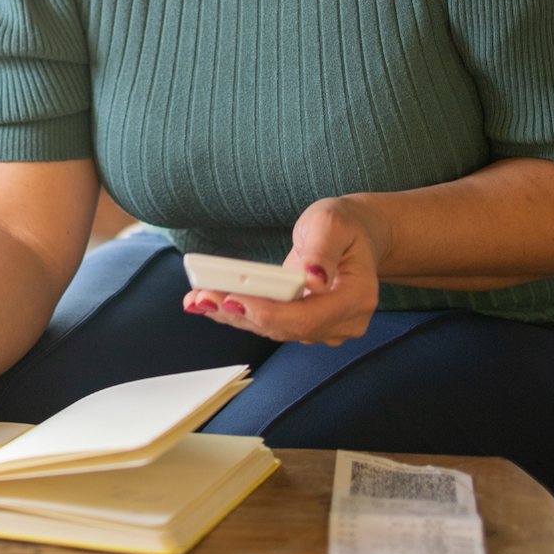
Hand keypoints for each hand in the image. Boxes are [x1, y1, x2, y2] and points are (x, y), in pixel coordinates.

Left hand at [179, 195, 388, 345]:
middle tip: (201, 297)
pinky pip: (270, 323)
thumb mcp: (332, 224)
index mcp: (355, 298)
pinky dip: (240, 312)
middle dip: (240, 313)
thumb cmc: (344, 226)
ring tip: (198, 298)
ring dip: (233, 314)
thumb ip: (322, 251)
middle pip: (285, 327)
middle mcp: (343, 322)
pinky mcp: (305, 325)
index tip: (234, 300)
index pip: (308, 317)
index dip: (269, 313)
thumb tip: (314, 280)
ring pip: (273, 329)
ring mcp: (325, 328)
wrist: (353, 236)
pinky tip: (210, 302)